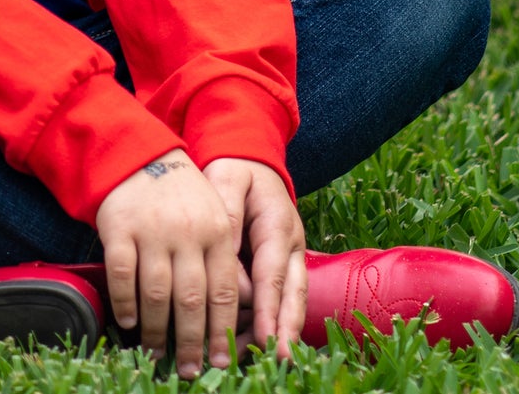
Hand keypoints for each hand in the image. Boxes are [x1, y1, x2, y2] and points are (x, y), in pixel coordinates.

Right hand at [95, 149, 241, 374]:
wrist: (140, 155)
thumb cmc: (182, 196)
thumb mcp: (214, 215)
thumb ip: (220, 260)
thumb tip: (224, 319)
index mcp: (217, 230)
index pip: (223, 290)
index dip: (221, 331)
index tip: (221, 361)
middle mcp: (186, 231)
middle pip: (190, 299)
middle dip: (191, 342)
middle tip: (189, 370)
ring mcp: (151, 230)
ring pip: (155, 293)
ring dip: (155, 330)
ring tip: (156, 352)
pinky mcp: (119, 227)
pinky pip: (122, 275)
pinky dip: (125, 303)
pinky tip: (128, 321)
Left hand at [201, 157, 306, 359]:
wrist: (250, 159)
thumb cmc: (236, 170)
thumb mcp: (228, 178)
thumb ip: (228, 215)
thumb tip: (226, 259)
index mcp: (278, 225)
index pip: (273, 273)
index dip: (271, 309)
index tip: (268, 338)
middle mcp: (290, 246)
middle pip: (292, 294)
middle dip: (286, 328)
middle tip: (280, 358)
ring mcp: (288, 258)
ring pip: (286, 301)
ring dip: (275, 331)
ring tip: (259, 359)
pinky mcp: (279, 267)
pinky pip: (276, 298)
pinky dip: (266, 321)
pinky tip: (249, 342)